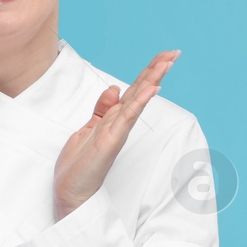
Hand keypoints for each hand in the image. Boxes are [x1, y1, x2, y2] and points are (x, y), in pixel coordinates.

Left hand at [53, 50, 179, 221]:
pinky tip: (152, 88)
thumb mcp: (87, 130)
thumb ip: (101, 109)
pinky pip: (128, 117)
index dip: (147, 72)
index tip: (163, 56)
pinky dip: (140, 102)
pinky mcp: (111, 140)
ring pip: (138, 99)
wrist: (71, 194)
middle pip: (141, 91)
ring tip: (168, 62)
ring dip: (153, 79)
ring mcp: (117, 131)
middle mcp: (119, 123)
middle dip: (156, 70)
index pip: (134, 90)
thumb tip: (115, 88)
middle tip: (175, 52)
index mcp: (114, 119)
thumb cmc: (79, 166)